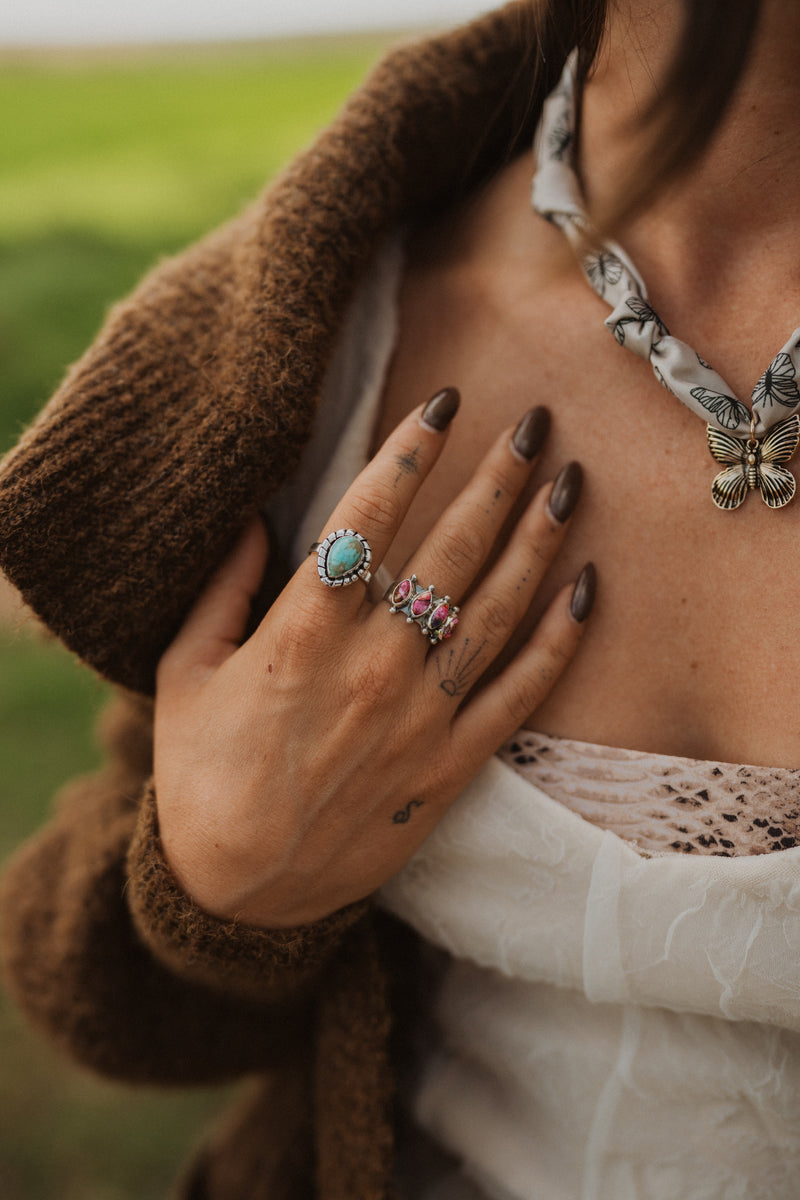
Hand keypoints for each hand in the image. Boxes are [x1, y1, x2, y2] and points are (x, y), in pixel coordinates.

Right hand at [153, 390, 594, 927]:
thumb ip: (220, 590)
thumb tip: (251, 521)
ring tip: (570, 483)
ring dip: (539, 541)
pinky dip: (557, 642)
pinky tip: (585, 590)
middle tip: (535, 424)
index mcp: (301, 633)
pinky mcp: (450, 766)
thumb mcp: (185, 674)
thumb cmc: (202, 777)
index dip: (412, 451)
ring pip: (497, 611)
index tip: (445, 404)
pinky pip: (518, 694)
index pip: (370, 516)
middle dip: (497, 478)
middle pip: (451, 550)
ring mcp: (420, 718)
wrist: (238, 895)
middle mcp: (372, 665)